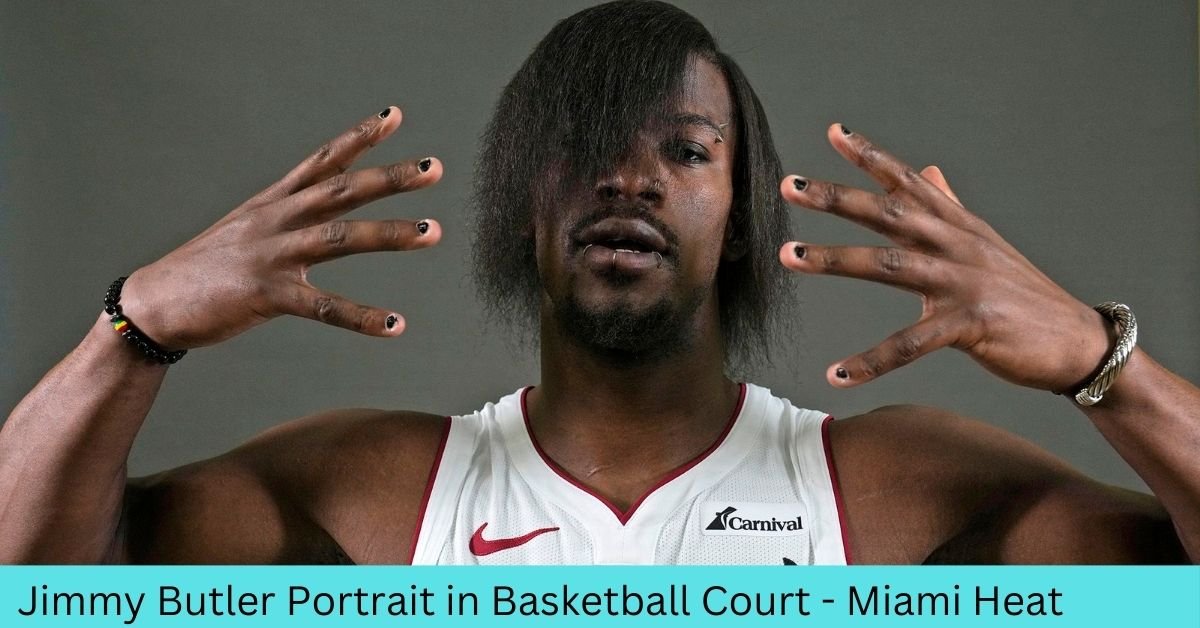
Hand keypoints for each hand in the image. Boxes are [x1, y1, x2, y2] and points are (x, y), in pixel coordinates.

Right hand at [119, 107, 442, 349]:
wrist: (153, 302)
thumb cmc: (205, 268)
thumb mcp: (247, 228)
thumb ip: (286, 214)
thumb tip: (320, 203)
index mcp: (274, 203)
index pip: (323, 161)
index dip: (359, 137)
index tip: (395, 117)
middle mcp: (277, 220)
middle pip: (342, 190)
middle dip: (390, 177)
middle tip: (434, 167)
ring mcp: (273, 255)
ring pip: (341, 238)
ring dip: (390, 234)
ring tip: (433, 231)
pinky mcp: (267, 295)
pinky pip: (324, 306)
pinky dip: (362, 317)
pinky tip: (395, 325)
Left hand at [779, 124, 1111, 392]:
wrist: (1077, 340)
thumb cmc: (1022, 293)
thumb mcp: (982, 243)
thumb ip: (949, 206)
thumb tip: (929, 169)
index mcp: (956, 224)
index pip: (907, 181)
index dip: (871, 155)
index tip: (833, 132)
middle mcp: (956, 244)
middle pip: (888, 212)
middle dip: (836, 197)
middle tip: (788, 185)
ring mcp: (963, 282)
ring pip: (889, 265)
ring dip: (835, 259)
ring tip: (789, 256)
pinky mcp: (970, 325)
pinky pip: (910, 344)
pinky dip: (871, 360)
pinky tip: (836, 375)